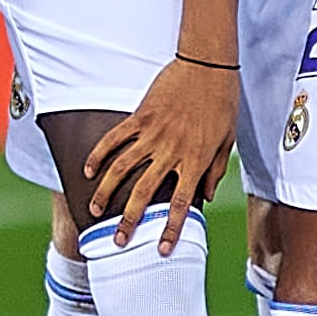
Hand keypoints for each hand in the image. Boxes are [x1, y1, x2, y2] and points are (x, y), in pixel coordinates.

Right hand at [85, 56, 241, 257]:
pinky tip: (89, 170)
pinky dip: (99, 155)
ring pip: (123, 168)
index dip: (170, 229)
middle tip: (117, 239)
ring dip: (106, 192)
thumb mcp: (227, 140)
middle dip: (129, 219)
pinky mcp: (140, 116)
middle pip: (144, 192)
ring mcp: (153, 133)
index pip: (182, 204)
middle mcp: (172, 151)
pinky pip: (115, 139)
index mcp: (196, 160)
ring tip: (95, 209)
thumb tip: (208, 197)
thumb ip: (216, 170)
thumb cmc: (222, 101)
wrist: (208, 65)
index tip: (160, 250)